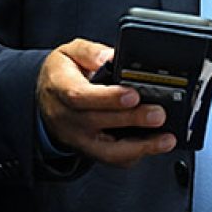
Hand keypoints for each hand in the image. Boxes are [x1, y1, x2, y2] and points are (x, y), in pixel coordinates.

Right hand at [36, 38, 176, 167]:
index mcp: (60, 88)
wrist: (46, 97)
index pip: (81, 96)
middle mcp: (67, 118)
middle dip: (132, 120)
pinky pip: (111, 159)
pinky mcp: (88, 150)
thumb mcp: (70, 52)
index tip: (133, 94)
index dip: (108, 97)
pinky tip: (154, 146)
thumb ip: (91, 52)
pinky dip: (134, 155)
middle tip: (158, 114)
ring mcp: (77, 138)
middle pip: (99, 123)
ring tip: (165, 140)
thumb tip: (110, 57)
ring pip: (106, 151)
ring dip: (139, 147)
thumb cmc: (62, 73)